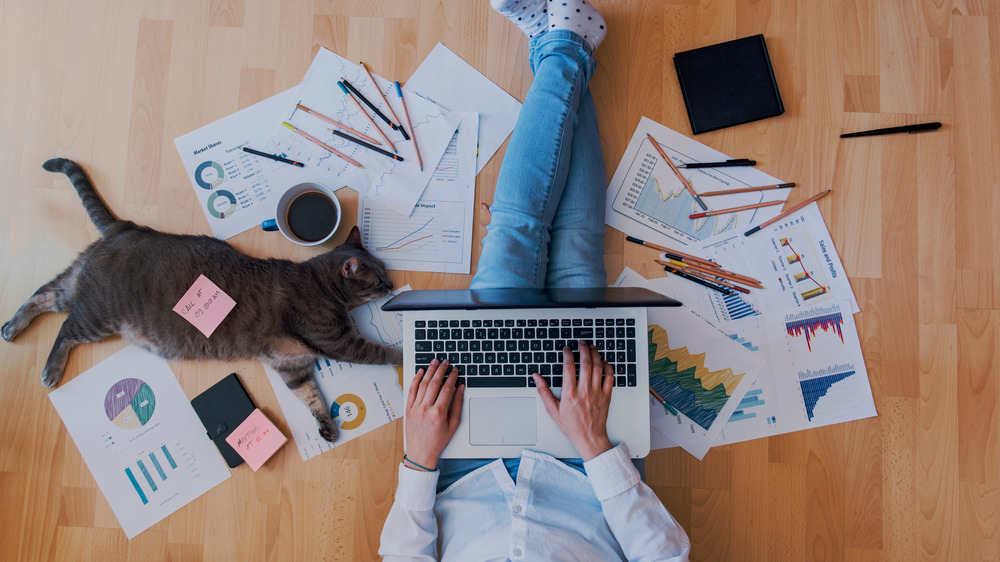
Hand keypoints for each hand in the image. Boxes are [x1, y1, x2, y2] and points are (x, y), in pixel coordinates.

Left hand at [404, 359, 463, 470]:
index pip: (447, 388)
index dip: (452, 377)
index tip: (455, 370)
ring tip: (434, 362)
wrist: (421, 453)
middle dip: (441, 370)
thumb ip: (457, 405)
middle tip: (446, 361)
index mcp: (438, 413)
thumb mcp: (453, 425)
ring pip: (422, 384)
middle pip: (434, 383)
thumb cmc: (438, 441)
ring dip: (429, 371)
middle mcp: (425, 409)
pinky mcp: (408, 409)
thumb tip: (460, 389)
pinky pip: (411, 390)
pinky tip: (420, 372)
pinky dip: (416, 379)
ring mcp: (415, 408)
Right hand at [533, 341, 614, 460]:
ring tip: (591, 347)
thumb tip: (536, 377)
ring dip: (595, 354)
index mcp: (570, 395)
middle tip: (581, 343)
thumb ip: (544, 391)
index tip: (566, 349)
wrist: (589, 437)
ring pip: (598, 368)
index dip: (568, 355)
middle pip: (585, 364)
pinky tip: (603, 361)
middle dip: (583, 349)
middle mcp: (584, 392)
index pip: (569, 368)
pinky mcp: (607, 396)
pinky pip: (609, 377)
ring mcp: (597, 393)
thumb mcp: (553, 410)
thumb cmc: (571, 425)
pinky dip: (607, 367)